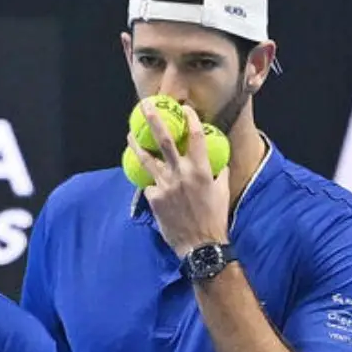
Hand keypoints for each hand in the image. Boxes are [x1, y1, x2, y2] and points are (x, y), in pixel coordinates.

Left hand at [128, 99, 231, 256]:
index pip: (195, 137)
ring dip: (136, 145)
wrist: (200, 245)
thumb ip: (217, 171)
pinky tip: (148, 180)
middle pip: (164, 141)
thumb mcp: (222, 190)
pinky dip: (150, 182)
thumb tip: (215, 159)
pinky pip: (150, 185)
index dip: (189, 119)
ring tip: (130, 134)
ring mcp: (165, 186)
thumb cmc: (215, 217)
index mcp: (201, 170)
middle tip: (145, 106)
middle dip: (153, 120)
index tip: (184, 108)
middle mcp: (181, 174)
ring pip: (146, 160)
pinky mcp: (154, 199)